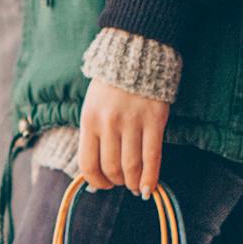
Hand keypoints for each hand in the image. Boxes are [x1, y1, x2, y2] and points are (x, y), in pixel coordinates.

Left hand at [79, 78, 170, 195]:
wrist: (137, 55)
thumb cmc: (112, 86)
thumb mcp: (92, 106)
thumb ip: (94, 134)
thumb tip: (97, 171)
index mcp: (89, 120)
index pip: (88, 163)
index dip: (96, 181)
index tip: (103, 185)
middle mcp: (109, 123)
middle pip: (111, 168)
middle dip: (116, 182)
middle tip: (122, 182)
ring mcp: (132, 122)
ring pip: (131, 166)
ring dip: (133, 182)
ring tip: (136, 186)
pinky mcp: (154, 121)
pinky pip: (152, 157)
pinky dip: (151, 177)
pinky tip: (149, 188)